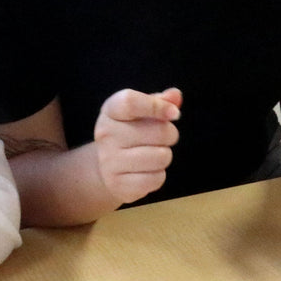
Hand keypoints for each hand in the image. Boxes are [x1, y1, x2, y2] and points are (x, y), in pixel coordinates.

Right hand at [93, 87, 180, 204]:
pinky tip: (146, 171)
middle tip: (162, 138)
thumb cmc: (129, 133)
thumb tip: (175, 96)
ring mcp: (109, 161)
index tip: (174, 113)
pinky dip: (158, 175)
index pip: (131, 102)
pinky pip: (156, 179)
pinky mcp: (118, 184)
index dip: (157, 106)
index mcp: (111, 111)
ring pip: (161, 157)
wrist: (105, 168)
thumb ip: (159, 101)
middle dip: (170, 134)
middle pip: (158, 131)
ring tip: (153, 154)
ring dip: (164, 156)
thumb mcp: (140, 113)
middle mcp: (106, 134)